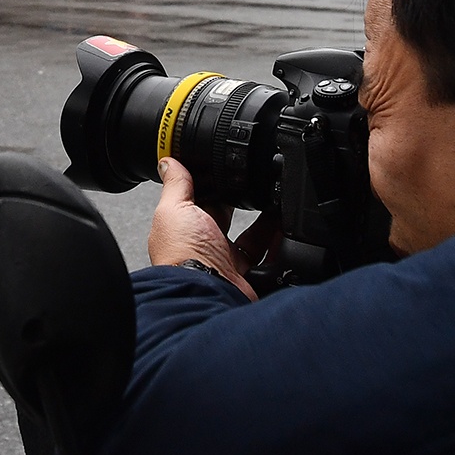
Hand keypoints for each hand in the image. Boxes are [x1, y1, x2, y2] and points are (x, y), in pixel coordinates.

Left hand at [148, 159, 275, 301]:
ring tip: (277, 203)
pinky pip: (267, 256)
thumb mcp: (175, 209)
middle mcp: (202, 246)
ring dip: (265, 222)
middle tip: (255, 184)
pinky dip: (278, 243)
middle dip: (240, 202)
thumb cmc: (184, 256)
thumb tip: (169, 161)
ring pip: (250, 237)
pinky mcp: (245, 276)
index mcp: (183, 227)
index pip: (199, 200)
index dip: (212, 185)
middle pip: (226, 217)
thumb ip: (176, 185)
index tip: (228, 168)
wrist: (206, 294)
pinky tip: (285, 230)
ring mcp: (224, 262)